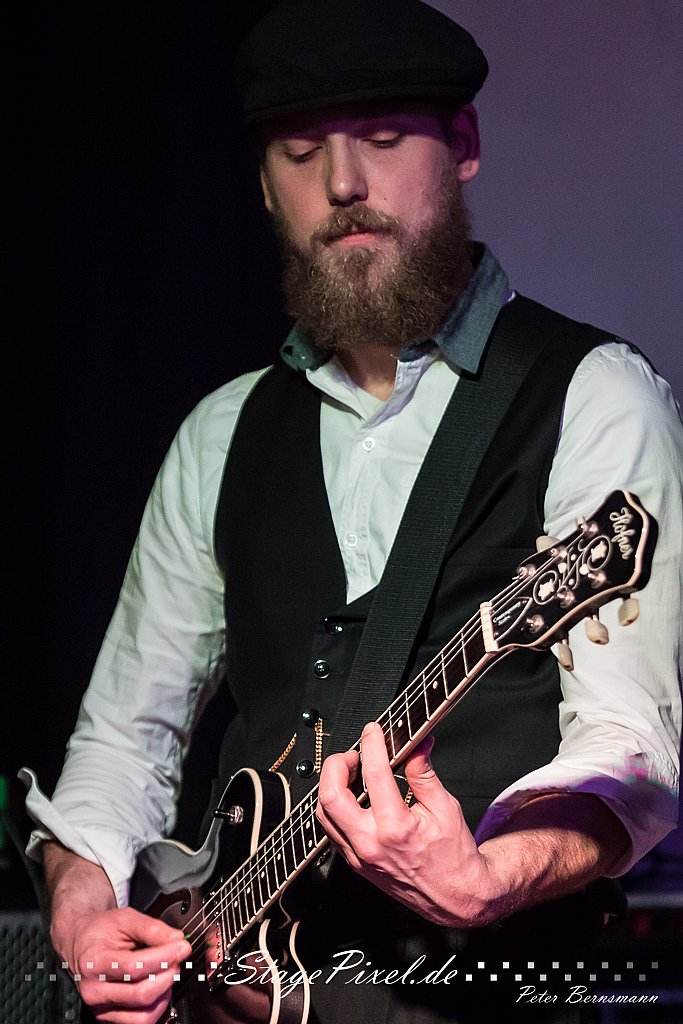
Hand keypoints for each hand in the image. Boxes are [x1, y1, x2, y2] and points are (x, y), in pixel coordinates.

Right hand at [54, 906, 191, 1023]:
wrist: (81, 943)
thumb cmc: (101, 931)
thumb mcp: (125, 918)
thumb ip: (152, 928)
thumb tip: (177, 939)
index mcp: (94, 963)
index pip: (134, 968)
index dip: (164, 958)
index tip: (182, 947)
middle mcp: (94, 991)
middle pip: (140, 994)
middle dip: (167, 975)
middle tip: (177, 958)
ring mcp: (101, 1009)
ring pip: (142, 1016)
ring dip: (165, 994)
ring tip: (169, 973)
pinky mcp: (109, 1018)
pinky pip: (140, 1021)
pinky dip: (157, 1006)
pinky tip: (160, 987)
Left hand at [316, 722, 499, 927]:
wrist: (456, 897)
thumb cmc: (455, 857)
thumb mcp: (446, 808)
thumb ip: (424, 773)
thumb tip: (417, 745)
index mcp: (396, 828)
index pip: (373, 773)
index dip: (372, 744)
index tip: (374, 731)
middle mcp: (371, 844)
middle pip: (330, 795)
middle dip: (337, 765)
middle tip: (354, 754)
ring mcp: (360, 857)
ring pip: (324, 814)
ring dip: (332, 786)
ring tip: (352, 773)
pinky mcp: (356, 864)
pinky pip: (332, 831)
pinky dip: (336, 808)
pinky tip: (352, 798)